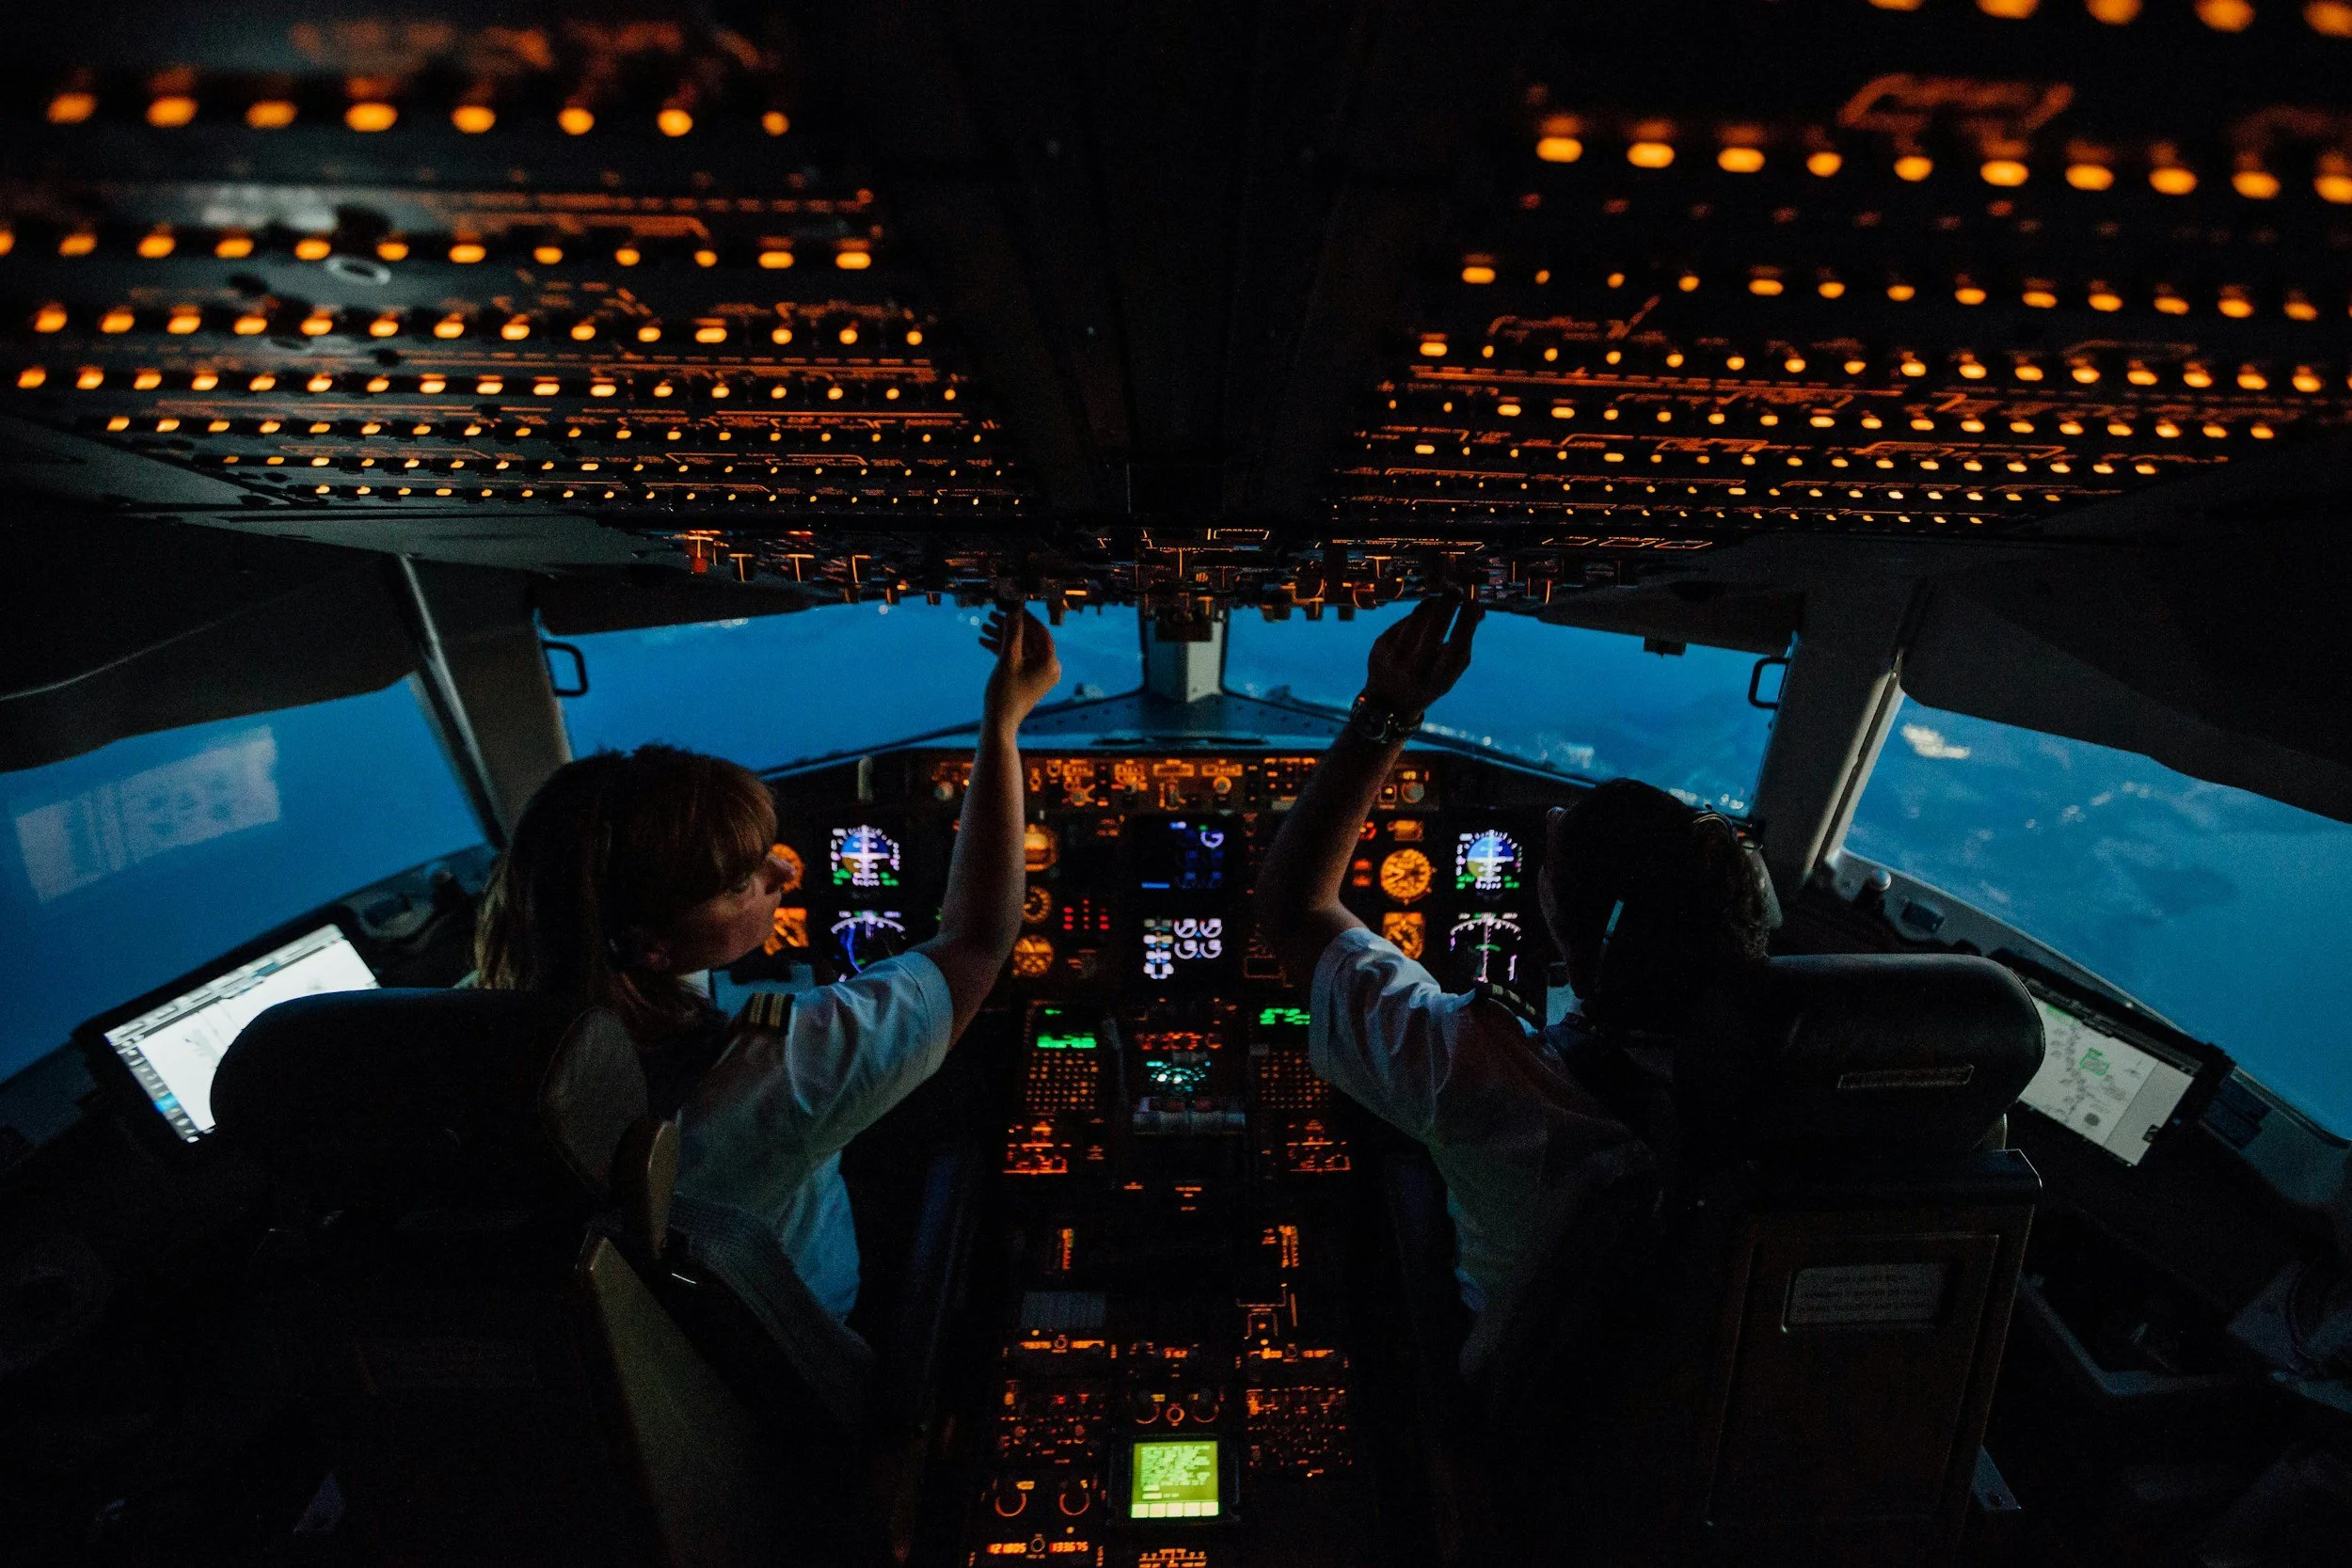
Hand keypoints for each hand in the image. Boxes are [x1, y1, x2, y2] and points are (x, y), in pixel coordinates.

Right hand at [980, 606, 1061, 731]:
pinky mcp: (1029, 679)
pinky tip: (984, 641)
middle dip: (1009, 627)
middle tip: (992, 614)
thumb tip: (1014, 610)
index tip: (1010, 606)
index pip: (1040, 631)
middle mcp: (1049, 667)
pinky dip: (1003, 651)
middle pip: (1029, 639)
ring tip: (984, 627)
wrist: (999, 723)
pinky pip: (1018, 659)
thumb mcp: (1007, 659)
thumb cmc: (1005, 693)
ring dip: (1003, 637)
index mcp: (1050, 662)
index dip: (1025, 617)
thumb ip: (1012, 632)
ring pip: (1021, 648)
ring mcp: (1039, 674)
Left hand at [1363, 595, 1480, 713]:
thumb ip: (1465, 644)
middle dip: (1448, 605)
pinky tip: (1424, 615)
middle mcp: (1414, 670)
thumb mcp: (1449, 673)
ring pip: (1417, 620)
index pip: (1456, 647)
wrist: (1387, 703)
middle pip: (1434, 629)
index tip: (1474, 602)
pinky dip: (1417, 615)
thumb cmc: (1428, 682)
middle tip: (1457, 590)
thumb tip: (1478, 609)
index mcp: (1437, 681)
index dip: (1466, 622)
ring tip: (1443, 600)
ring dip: (1432, 605)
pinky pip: (1403, 621)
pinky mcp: (1379, 646)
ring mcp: (1393, 658)